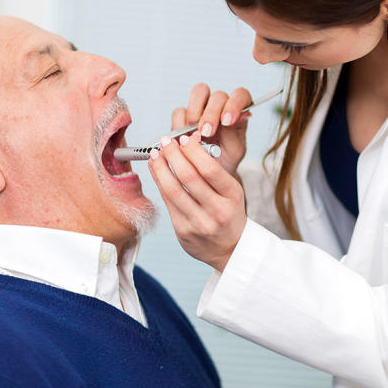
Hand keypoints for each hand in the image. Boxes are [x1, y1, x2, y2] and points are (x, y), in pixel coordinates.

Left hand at [149, 131, 246, 271]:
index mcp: (232, 196)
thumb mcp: (231, 191)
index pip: (210, 169)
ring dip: (160, 168)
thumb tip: (189, 142)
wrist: (230, 248)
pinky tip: (156, 171)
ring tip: (155, 154)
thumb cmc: (229, 212)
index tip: (183, 139)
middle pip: (188, 177)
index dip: (192, 150)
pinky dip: (159, 182)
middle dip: (173, 154)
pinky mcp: (183, 231)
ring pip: (173, 190)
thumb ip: (212, 170)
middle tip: (165, 141)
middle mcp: (217, 211)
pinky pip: (167, 202)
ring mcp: (199, 223)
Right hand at [173, 84, 251, 177]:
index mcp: (238, 112)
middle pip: (217, 95)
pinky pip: (180, 111)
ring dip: (196, 114)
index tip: (227, 121)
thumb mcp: (234, 151)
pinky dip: (180, 125)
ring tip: (196, 135)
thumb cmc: (225, 160)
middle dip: (212, 113)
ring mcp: (202, 108)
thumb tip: (235, 118)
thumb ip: (233, 134)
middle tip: (208, 133)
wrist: (207, 174)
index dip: (234, 104)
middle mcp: (221, 106)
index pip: (240, 95)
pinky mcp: (184, 116)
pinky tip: (185, 139)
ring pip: (199, 93)